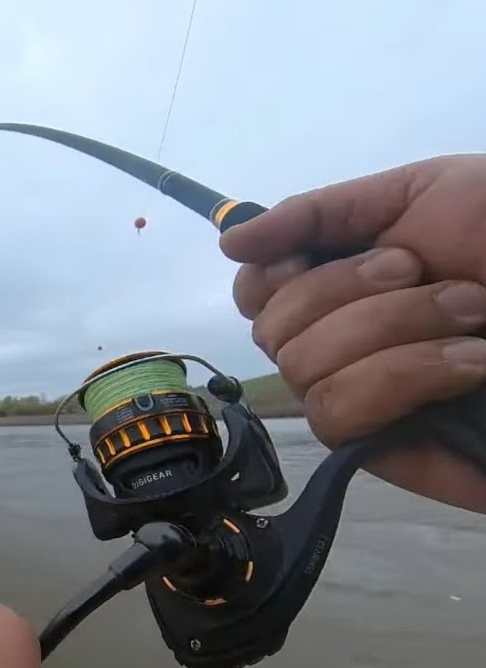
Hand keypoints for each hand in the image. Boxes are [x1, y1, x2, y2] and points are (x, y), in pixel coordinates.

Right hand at [221, 153, 485, 512]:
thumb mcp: (422, 193)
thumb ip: (320, 212)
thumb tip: (230, 241)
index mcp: (342, 285)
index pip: (254, 293)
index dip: (270, 274)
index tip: (310, 253)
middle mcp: (338, 343)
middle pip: (273, 328)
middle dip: (351, 291)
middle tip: (426, 271)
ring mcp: (361, 400)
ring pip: (305, 370)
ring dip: (393, 329)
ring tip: (475, 314)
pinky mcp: (385, 450)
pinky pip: (340, 415)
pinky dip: (405, 375)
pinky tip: (472, 362)